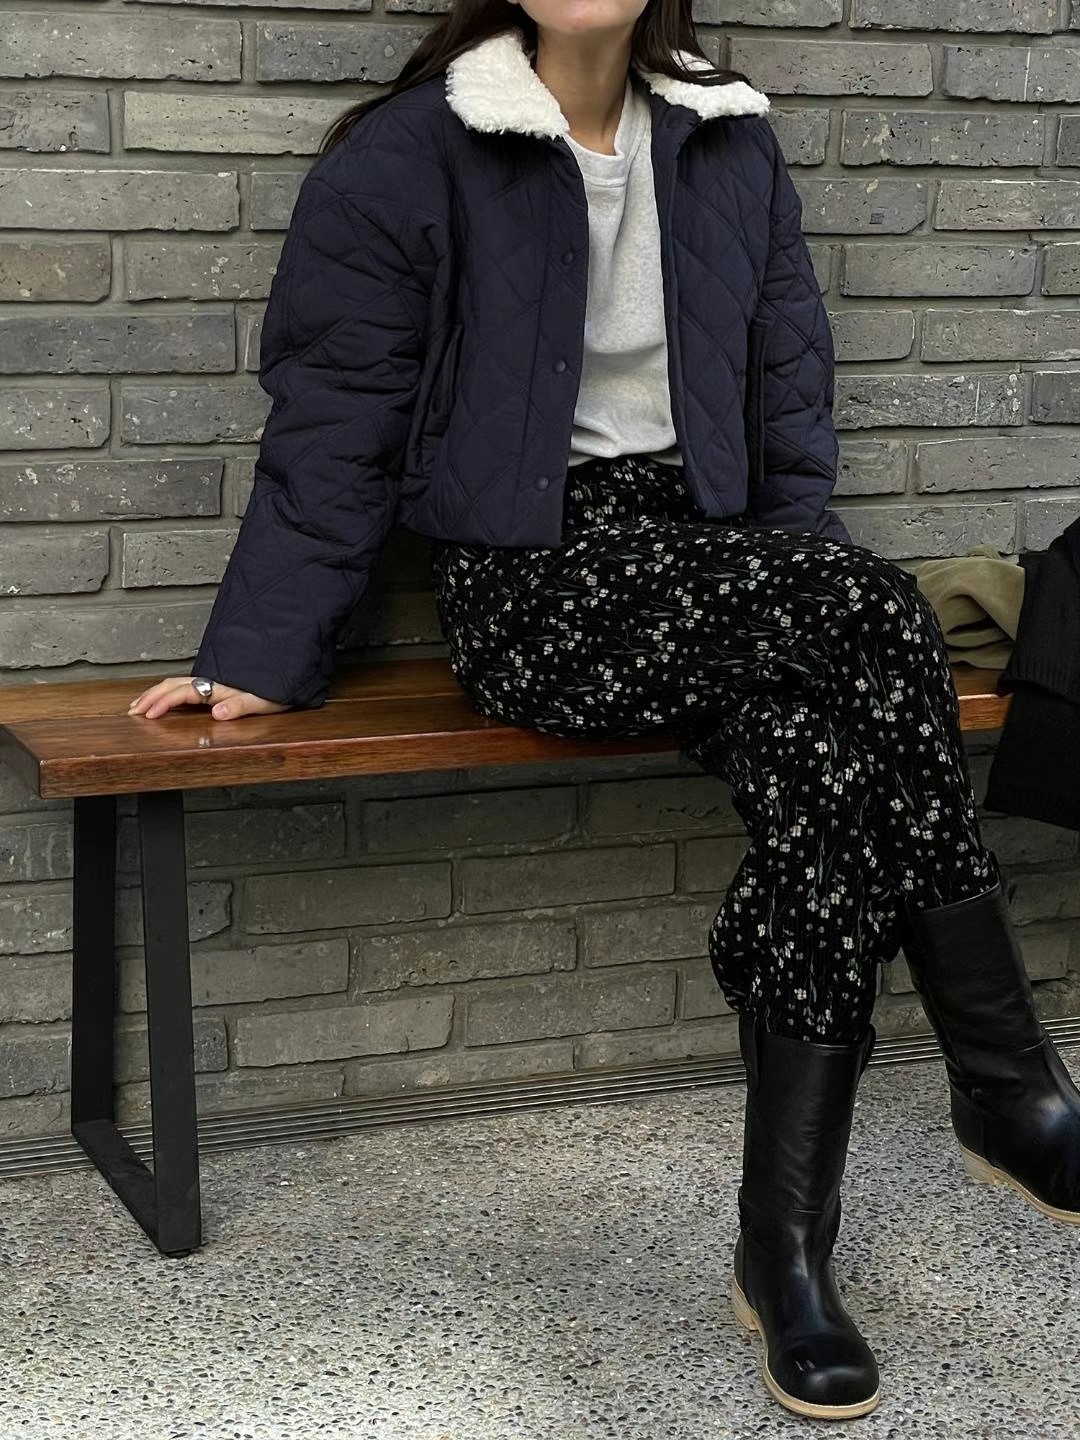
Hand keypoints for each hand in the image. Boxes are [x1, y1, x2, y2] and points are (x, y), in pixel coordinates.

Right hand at [127, 677, 290, 721]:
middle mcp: (213, 680)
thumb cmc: (279, 687)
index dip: (163, 703)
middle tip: (132, 710)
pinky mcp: (218, 681)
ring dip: (156, 693)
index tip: (147, 714)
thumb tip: (217, 713)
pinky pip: (186, 684)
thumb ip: (240, 706)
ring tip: (140, 703)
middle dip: (150, 697)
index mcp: (219, 686)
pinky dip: (169, 690)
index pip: (182, 693)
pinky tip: (165, 696)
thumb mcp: (264, 701)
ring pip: (177, 683)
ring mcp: (214, 680)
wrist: (291, 667)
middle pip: (173, 685)